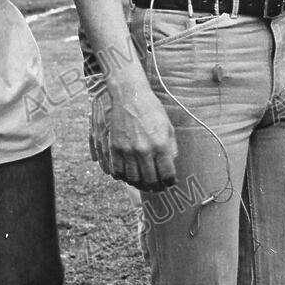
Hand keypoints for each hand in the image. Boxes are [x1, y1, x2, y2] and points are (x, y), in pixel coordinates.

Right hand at [91, 75, 177, 190]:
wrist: (129, 96)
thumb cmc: (151, 110)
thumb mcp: (167, 126)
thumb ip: (171, 147)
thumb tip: (171, 164)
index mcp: (161, 144)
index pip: (167, 174)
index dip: (169, 182)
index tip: (169, 183)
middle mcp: (144, 150)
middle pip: (150, 180)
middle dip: (156, 187)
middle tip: (158, 187)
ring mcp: (127, 150)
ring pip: (133, 179)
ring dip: (139, 184)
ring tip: (144, 183)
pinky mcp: (114, 148)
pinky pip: (117, 171)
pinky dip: (123, 177)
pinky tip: (129, 175)